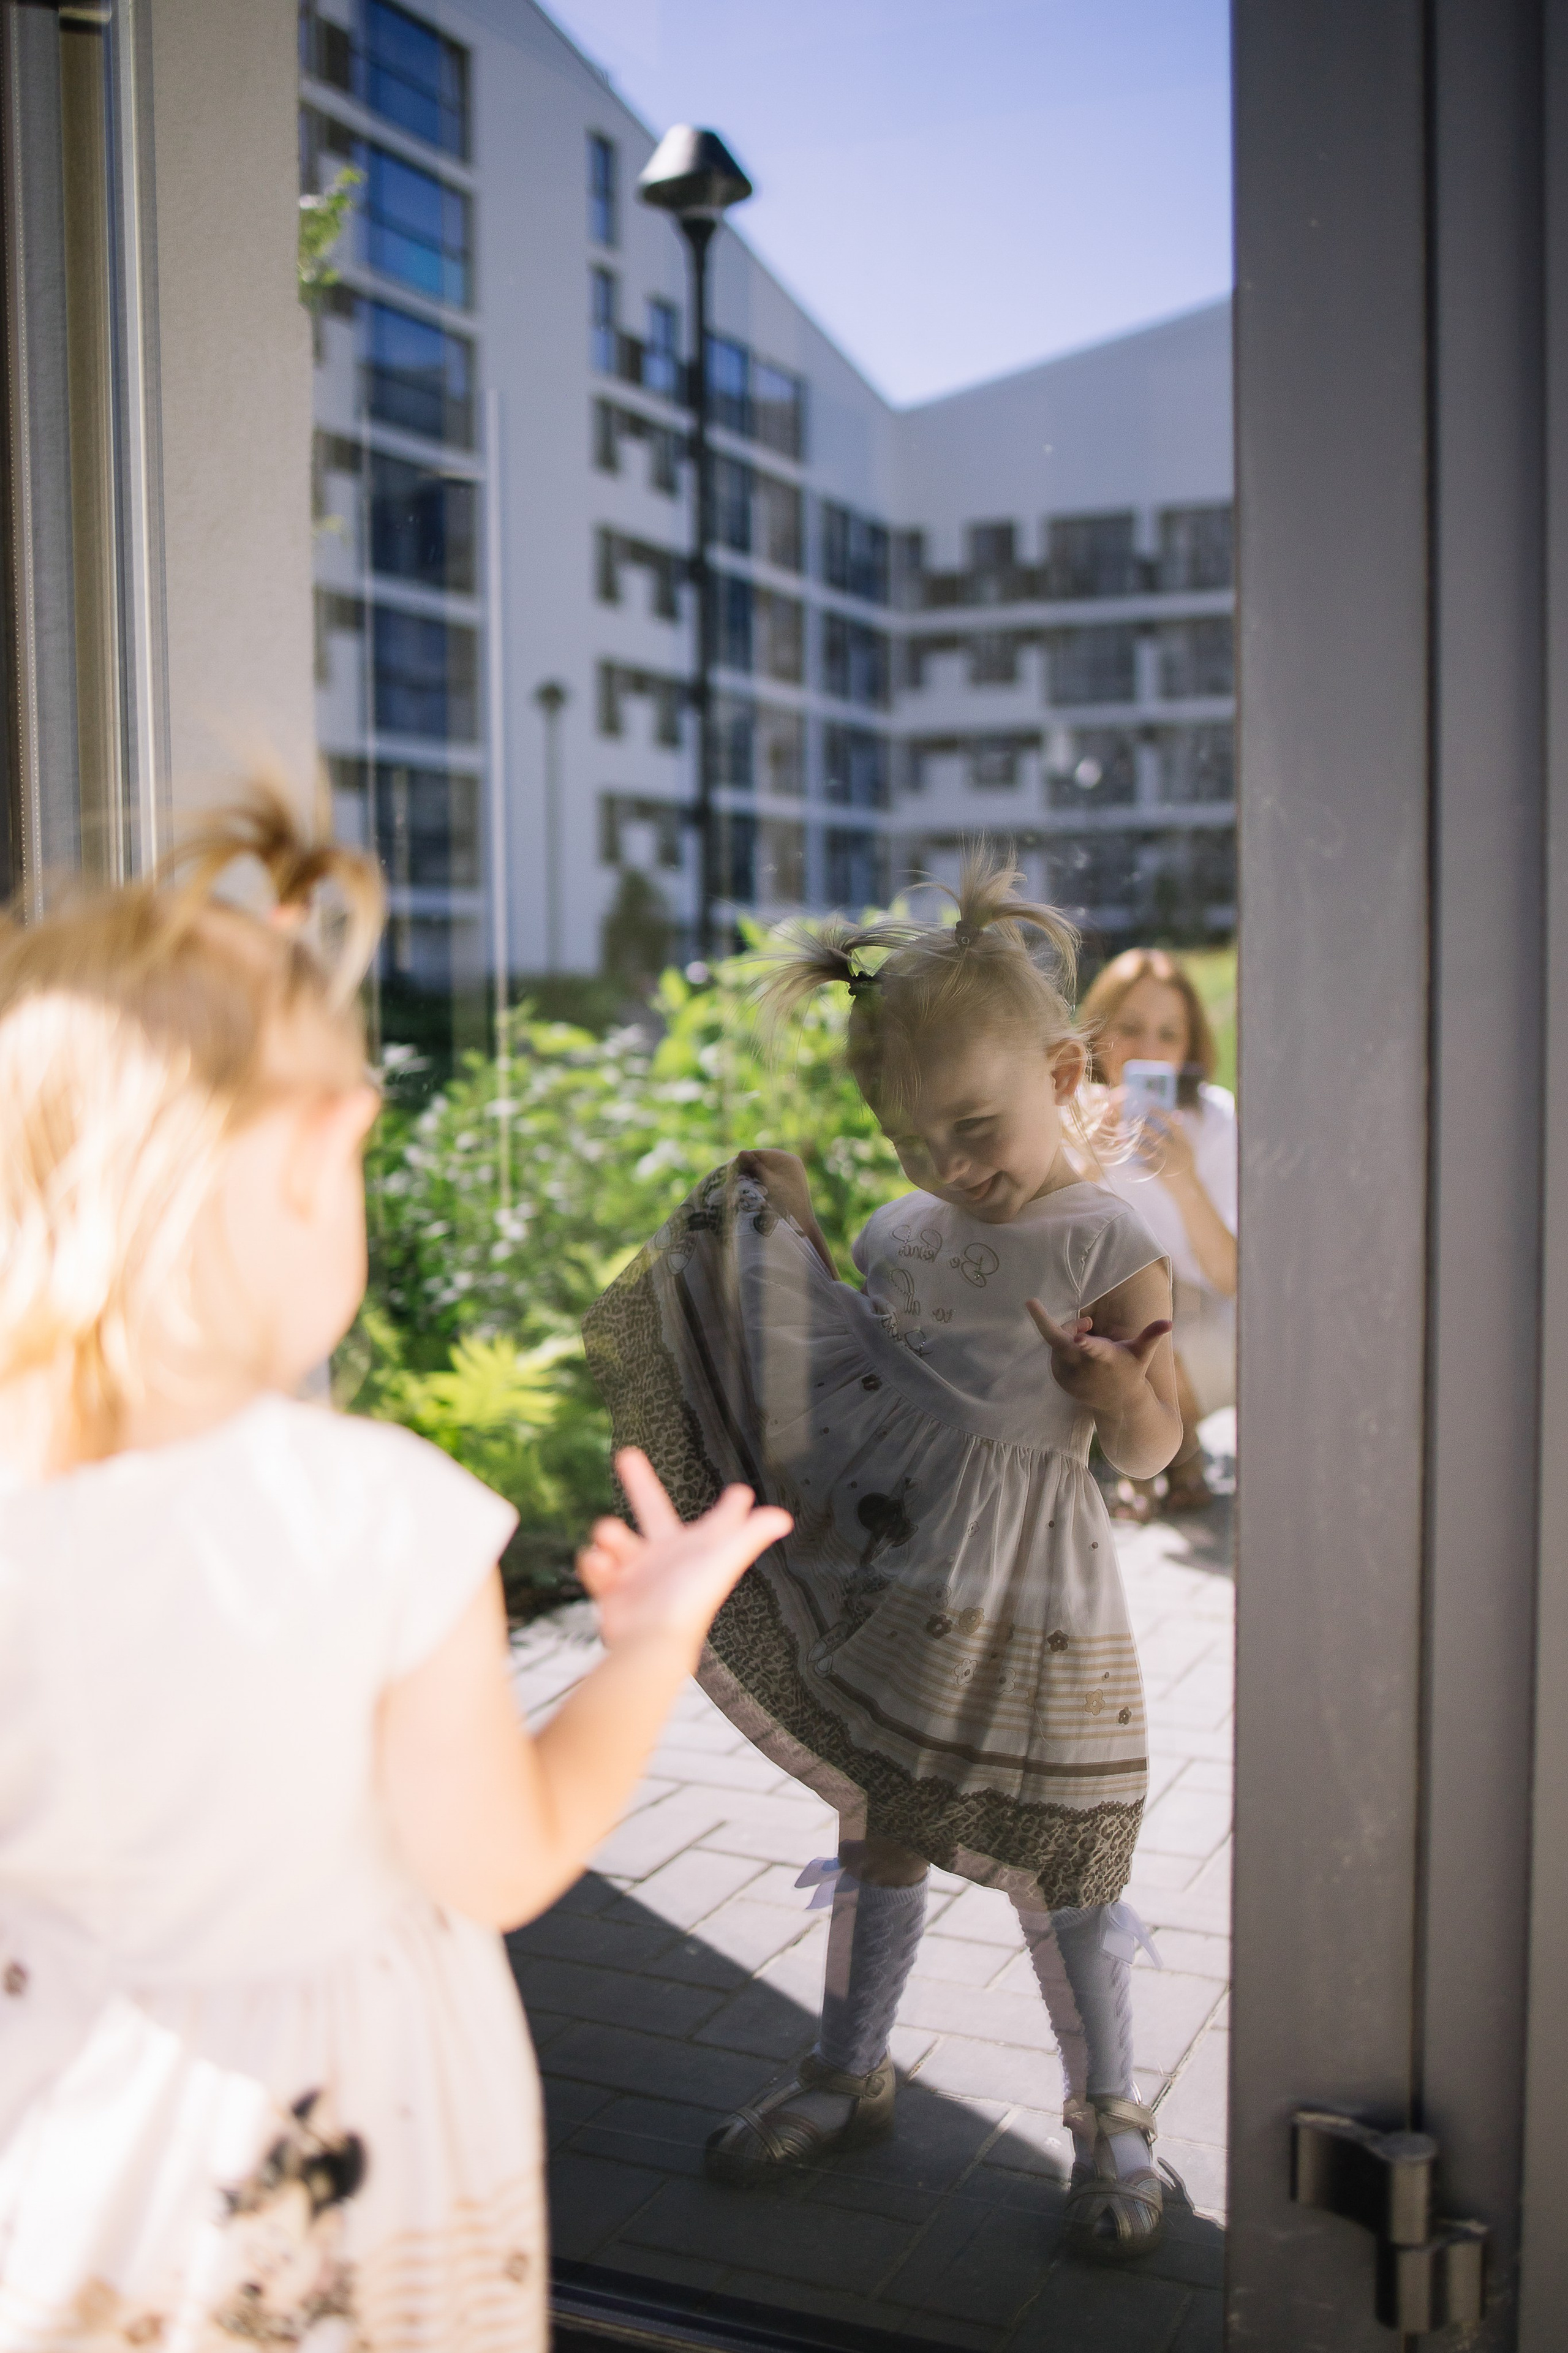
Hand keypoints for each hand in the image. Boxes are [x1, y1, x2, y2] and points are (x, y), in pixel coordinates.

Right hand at [575, 1448, 791, 1659]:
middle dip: (640, 1483)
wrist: (649, 1644)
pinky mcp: (614, 1590)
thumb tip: (782, 1517)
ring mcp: (639, 1573)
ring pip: (616, 1538)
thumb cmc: (689, 1604)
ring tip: (607, 1536)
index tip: (739, 1493)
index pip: (719, 1521)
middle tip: (627, 1456)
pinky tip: (599, 1564)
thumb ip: (748, 1535)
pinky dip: (594, 1562)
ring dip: (608, 1533)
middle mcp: (668, 1557)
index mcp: (697, 1547)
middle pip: (652, 1510)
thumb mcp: (721, 1561)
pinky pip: (596, 1566)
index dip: (730, 1508)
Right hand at [734, 1150, 836, 1275]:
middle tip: (737, 1180)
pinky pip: (771, 1175)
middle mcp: (789, 1161)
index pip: (758, 1154)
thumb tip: (741, 1152)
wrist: (802, 1223)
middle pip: (762, 1160)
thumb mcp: (768, 1182)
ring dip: (754, 1175)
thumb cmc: (785, 1202)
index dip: (744, 1162)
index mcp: (786, 1158)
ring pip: (765, 1168)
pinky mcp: (788, 1179)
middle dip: (749, 1169)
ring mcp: (790, 1170)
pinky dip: (761, 1180)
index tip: (732, 1173)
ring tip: (744, 1185)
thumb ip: (755, 1167)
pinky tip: (755, 1188)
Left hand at [1025, 1299, 1172, 1412]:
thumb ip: (1151, 1336)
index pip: (1095, 1349)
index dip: (1087, 1342)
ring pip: (1057, 1340)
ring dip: (1068, 1330)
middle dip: (1042, 1320)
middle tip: (1031, 1302)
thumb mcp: (1141, 1354)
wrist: (1118, 1404)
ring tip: (1087, 1332)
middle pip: (1057, 1341)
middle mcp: (1083, 1368)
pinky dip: (1064, 1343)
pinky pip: (1054, 1351)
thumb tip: (1169, 1323)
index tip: (1079, 1338)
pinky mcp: (1060, 1379)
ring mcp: (1069, 1375)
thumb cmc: (1131, 1370)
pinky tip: (1080, 1347)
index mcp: (1104, 1358)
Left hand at [1121, 1097, 1196, 1185]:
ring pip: (1146, 1151)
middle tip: (1130, 1120)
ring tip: (1124, 1135)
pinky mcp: (1159, 1175)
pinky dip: (1133, 1162)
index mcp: (1185, 1144)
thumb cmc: (1187, 1166)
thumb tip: (1175, 1113)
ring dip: (1133, 1142)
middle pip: (1156, 1136)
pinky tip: (1124, 1156)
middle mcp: (1176, 1153)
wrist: (1188, 1190)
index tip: (1148, 1106)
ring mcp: (1167, 1164)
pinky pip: (1143, 1167)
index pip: (1172, 1124)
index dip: (1160, 1113)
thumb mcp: (1189, 1149)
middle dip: (1142, 1127)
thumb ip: (1181, 1133)